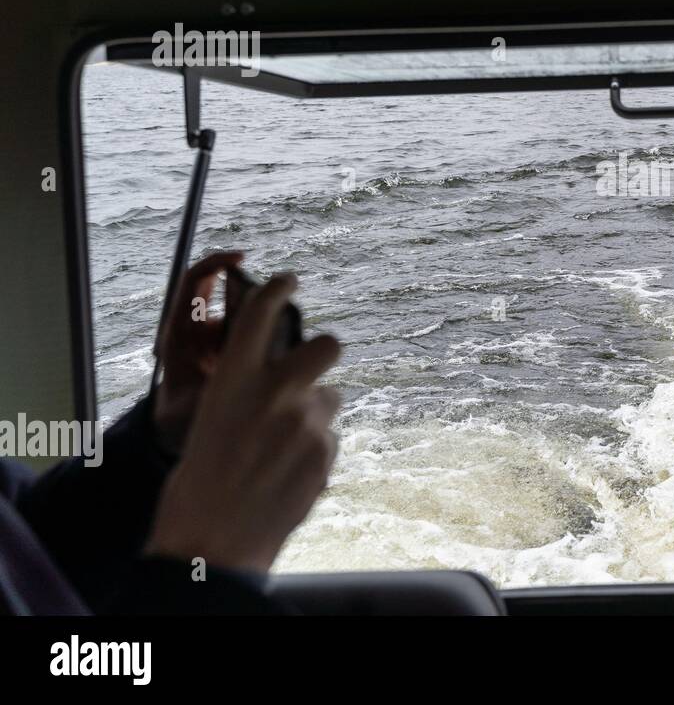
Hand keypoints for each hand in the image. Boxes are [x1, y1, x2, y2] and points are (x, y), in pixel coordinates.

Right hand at [147, 274, 342, 574]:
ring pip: (330, 399)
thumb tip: (278, 380)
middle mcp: (276, 389)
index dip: (278, 287)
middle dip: (324, 352)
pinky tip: (286, 474)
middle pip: (327, 345)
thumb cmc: (200, 480)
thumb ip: (247, 392)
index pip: (261, 313)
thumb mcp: (211, 419)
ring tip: (282, 447)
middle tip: (312, 370)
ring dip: (315, 414)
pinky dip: (314, 451)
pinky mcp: (326, 450)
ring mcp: (307, 420)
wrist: (212, 538)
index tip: (290, 279)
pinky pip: (329, 438)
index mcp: (235, 377)